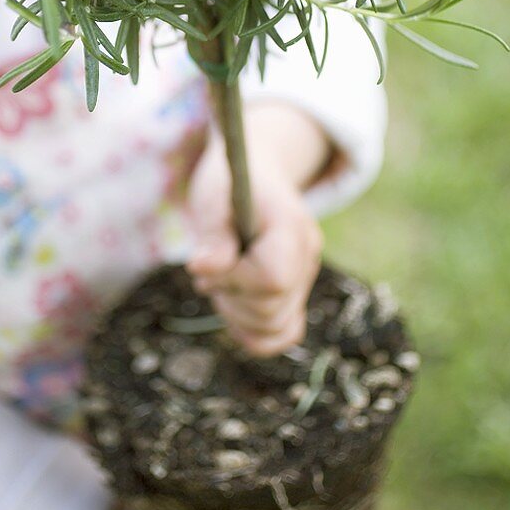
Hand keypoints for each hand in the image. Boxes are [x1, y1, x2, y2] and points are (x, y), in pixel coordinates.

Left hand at [185, 112, 325, 357]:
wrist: (254, 176)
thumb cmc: (230, 184)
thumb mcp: (214, 199)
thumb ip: (213, 235)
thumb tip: (203, 267)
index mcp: (291, 227)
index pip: (273, 279)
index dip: (233, 278)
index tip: (208, 260)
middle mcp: (307, 255)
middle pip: (271, 309)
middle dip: (228, 296)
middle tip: (209, 266)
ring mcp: (305, 277)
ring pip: (275, 327)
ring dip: (236, 312)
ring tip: (221, 279)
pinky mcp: (296, 294)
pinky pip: (283, 333)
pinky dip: (253, 329)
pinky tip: (233, 302)